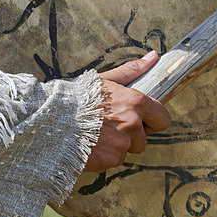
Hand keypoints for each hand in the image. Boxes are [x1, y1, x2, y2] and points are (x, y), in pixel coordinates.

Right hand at [83, 52, 171, 172]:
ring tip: (97, 135)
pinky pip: (113, 160)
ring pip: (127, 150)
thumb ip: (132, 70)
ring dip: (117, 146)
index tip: (141, 119)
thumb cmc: (78, 97)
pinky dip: (104, 155)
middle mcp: (133, 124)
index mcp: (136, 103)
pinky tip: (90, 144)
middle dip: (132, 136)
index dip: (152, 120)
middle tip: (111, 127)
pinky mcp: (110, 160)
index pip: (163, 119)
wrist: (53, 118)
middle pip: (144, 139)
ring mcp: (122, 144)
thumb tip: (153, 57)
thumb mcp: (106, 79)